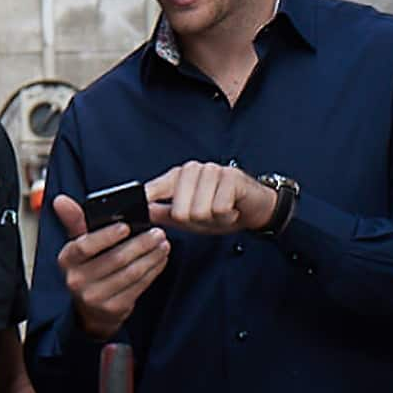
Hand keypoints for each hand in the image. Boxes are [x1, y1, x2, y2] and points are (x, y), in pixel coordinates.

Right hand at [53, 194, 169, 339]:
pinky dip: (153, 271)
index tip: (126, 226)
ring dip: (150, 257)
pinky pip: (138, 286)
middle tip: (157, 233)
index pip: (85, 246)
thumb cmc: (87, 268)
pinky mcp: (114, 308)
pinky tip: (160, 259)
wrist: (90, 309)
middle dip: (140, 244)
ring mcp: (95, 297)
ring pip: (130, 273)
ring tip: (163, 244)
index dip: (106, 236)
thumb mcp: (77, 244)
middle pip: (114, 259)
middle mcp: (77, 280)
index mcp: (67, 260)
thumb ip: (74, 220)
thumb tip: (60, 200)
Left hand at [145, 161, 275, 233]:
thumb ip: (163, 213)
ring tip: (221, 211)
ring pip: (199, 211)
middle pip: (179, 212)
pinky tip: (231, 208)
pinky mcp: (231, 177)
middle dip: (195, 222)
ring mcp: (212, 171)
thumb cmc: (221, 210)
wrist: (254, 207)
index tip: (137, 210)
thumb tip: (141, 213)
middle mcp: (192, 169)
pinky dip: (227, 216)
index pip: (154, 190)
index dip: (145, 202)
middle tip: (208, 215)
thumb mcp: (187, 216)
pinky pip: (219, 209)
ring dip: (213, 220)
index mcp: (178, 176)